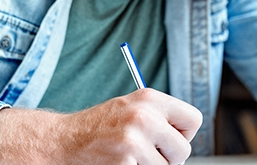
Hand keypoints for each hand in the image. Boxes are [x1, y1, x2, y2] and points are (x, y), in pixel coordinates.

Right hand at [0, 88, 202, 164]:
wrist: (63, 141)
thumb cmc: (99, 127)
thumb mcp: (130, 109)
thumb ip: (159, 117)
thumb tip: (185, 140)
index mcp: (149, 98)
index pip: (194, 119)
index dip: (183, 133)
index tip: (167, 139)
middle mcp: (144, 115)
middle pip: (184, 149)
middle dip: (169, 157)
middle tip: (145, 153)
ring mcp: (135, 139)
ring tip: (129, 157)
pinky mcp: (127, 160)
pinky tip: (120, 163)